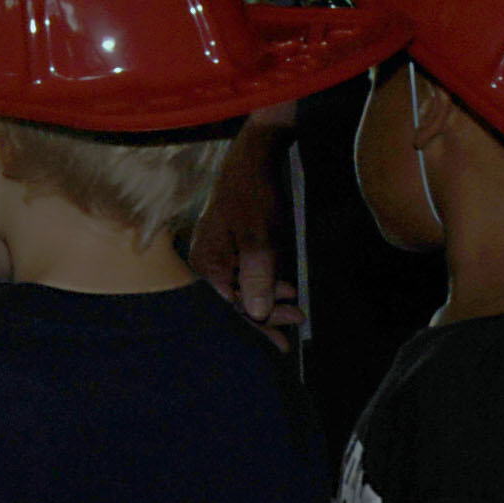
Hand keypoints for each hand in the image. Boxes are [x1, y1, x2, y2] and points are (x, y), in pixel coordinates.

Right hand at [189, 113, 300, 335]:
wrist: (253, 160)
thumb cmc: (254, 197)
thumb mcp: (260, 239)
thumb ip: (258, 278)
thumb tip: (257, 314)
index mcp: (206, 262)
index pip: (230, 306)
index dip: (256, 325)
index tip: (280, 342)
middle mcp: (206, 261)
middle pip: (236, 300)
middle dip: (267, 313)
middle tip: (297, 320)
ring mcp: (217, 254)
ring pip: (243, 288)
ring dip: (269, 298)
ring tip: (295, 306)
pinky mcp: (229, 247)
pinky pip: (245, 274)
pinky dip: (265, 283)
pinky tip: (284, 288)